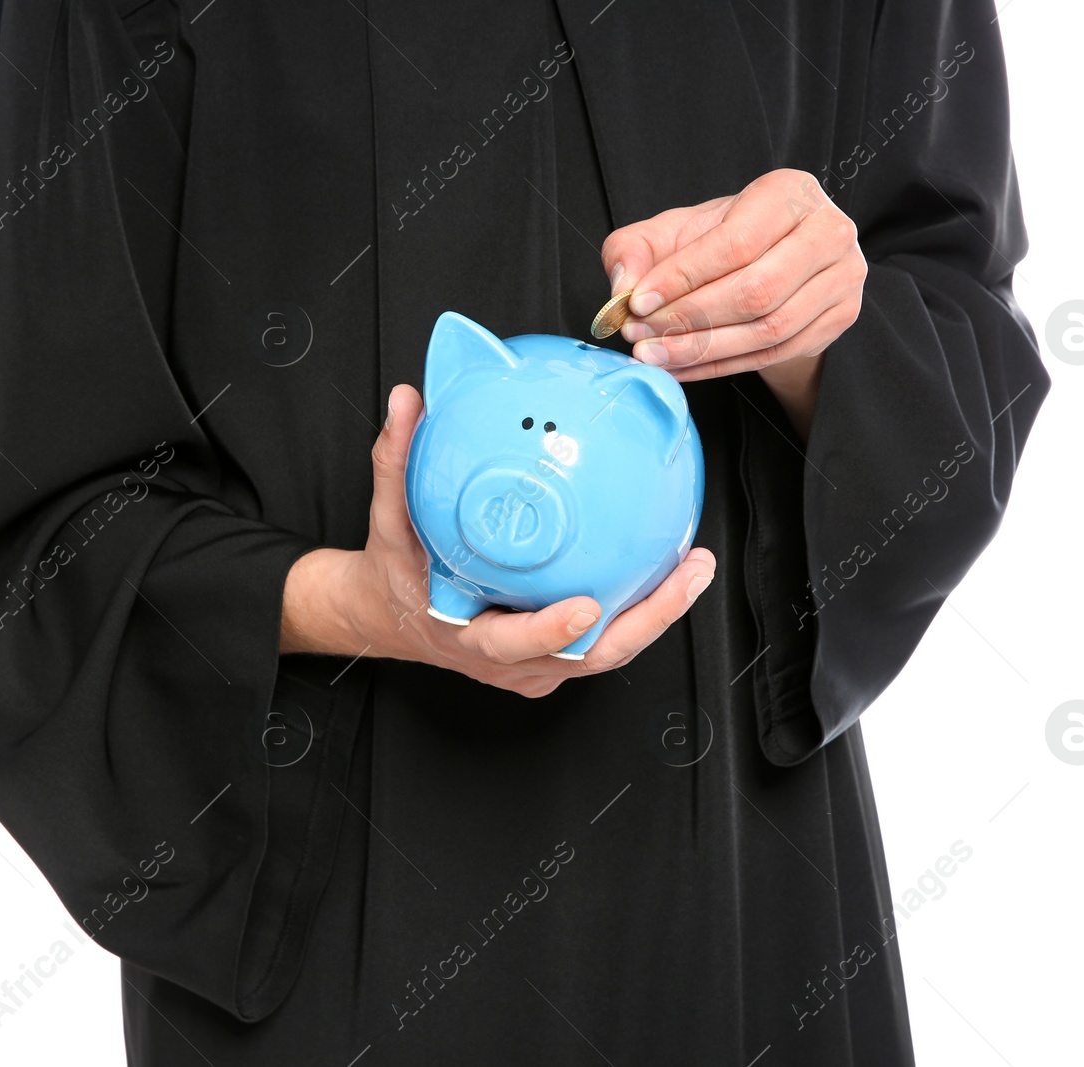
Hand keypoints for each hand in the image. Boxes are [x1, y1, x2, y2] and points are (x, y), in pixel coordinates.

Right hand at [279, 384, 715, 697]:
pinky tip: (668, 568)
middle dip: (647, 620)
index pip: (511, 644)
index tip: (585, 608)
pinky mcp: (553, 662)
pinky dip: (639, 610)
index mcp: (466, 634)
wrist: (391, 617)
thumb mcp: (389, 518)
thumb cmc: (396, 571)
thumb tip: (407, 401)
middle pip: (587, 656)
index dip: (550, 633)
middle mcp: (508, 662)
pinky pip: (602, 640)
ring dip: (657, 613)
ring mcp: (535, 668)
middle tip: (686, 573)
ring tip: (695, 566)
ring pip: (605, 651)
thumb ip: (398, 460)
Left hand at [601, 169, 866, 436]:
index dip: (683, 277)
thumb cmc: (724, 239)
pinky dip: (721, 367)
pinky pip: (776, 354)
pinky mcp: (841, 318)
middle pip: (757, 290)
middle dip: (690, 319)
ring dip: (703, 349)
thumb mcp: (674, 232)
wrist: (774, 261)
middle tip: (641, 336)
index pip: (736, 242)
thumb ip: (636, 248)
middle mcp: (828, 231)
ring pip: (770, 329)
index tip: (637, 303)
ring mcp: (842, 278)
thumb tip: (624, 287)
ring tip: (654, 355)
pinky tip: (681, 368)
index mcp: (789, 193)